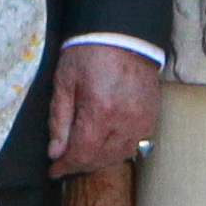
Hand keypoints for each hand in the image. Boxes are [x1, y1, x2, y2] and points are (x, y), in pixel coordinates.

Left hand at [46, 42, 160, 175]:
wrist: (123, 35)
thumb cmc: (88, 54)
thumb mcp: (64, 82)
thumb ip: (59, 120)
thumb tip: (55, 151)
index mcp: (99, 111)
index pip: (81, 153)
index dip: (65, 166)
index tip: (53, 171)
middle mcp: (124, 121)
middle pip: (100, 158)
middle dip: (80, 165)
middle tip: (65, 164)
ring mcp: (142, 120)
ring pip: (120, 154)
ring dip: (100, 160)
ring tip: (84, 157)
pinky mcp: (151, 115)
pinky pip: (137, 144)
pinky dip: (119, 150)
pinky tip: (106, 147)